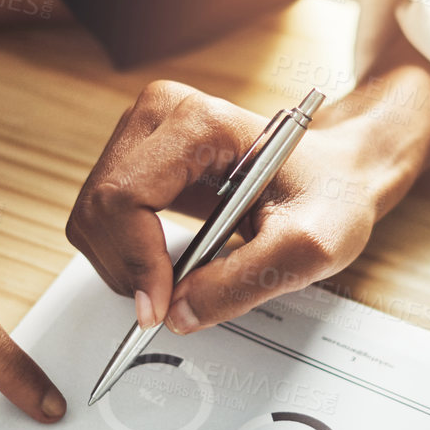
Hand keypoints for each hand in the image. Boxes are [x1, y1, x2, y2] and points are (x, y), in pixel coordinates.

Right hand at [66, 61, 429, 334]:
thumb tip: (176, 314)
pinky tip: (166, 265)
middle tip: (170, 303)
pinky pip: (102, 218)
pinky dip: (126, 257)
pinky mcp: (137, 157)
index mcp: (201, 123)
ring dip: (124, 266)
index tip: (160, 308)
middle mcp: (162, 114)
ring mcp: (144, 133)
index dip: (135, 262)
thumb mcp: (309, 247)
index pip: (124, 196)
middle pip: (99, 207)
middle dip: (128, 270)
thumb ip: (243, 283)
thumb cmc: (329, 194)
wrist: (335, 174)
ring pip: (93, 216)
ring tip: (177, 281)